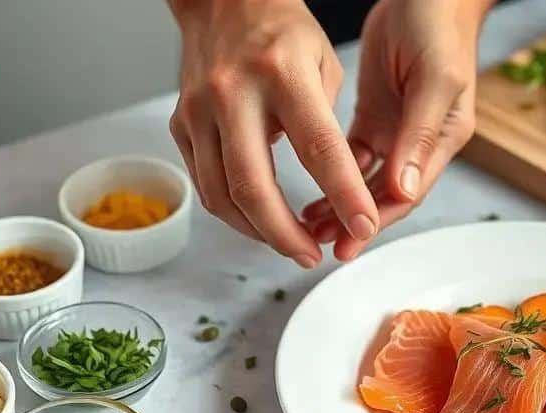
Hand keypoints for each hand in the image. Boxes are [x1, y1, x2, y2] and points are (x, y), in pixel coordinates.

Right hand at [167, 0, 377, 267]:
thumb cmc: (284, 33)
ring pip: (221, 195)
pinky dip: (233, 213)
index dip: (345, 196)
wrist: (224, 0)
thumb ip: (330, 129)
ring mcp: (199, 111)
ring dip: (257, 232)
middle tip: (312, 256)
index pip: (319, 150)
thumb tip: (342, 192)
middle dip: (285, 234)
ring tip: (289, 244)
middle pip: (253, 187)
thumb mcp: (325, 67)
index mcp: (282, 74)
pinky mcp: (181, 124)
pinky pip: (204, 185)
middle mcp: (233, 93)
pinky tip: (258, 221)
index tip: (365, 225)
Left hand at [302, 0, 492, 260]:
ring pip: (365, 181)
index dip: (377, 221)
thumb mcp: (435, 79)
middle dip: (353, 222)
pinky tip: (313, 193)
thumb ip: (419, 134)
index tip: (349, 243)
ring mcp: (398, 131)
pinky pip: (353, 157)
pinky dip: (334, 176)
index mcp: (442, 139)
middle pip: (384, 196)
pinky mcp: (377, 116)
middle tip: (320, 243)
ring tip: (309, 225)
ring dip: (340, 204)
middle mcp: (419, 142)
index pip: (407, 193)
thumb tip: (404, 189)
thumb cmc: (439, 25)